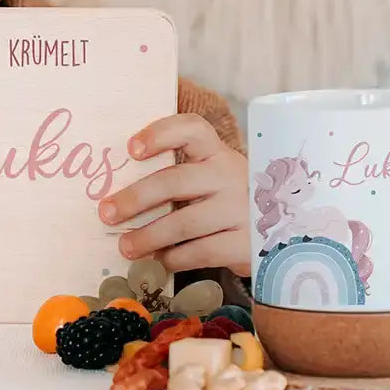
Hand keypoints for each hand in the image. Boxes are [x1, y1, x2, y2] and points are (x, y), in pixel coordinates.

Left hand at [97, 113, 250, 276]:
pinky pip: (201, 251)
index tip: (131, 149)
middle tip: (106, 212)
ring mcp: (242, 209)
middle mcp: (230, 174)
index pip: (191, 129)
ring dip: (148, 236)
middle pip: (175, 181)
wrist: (283, 231)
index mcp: (216, 151)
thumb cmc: (226, 198)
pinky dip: (174, 258)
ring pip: (184, 223)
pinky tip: (159, 261)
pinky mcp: (247, 243)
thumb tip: (117, 188)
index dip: (160, 134)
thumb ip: (176, 173)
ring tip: (124, 246)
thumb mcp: (209, 175)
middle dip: (135, 198)